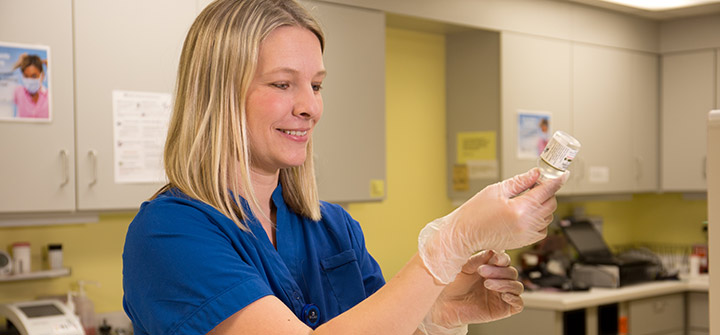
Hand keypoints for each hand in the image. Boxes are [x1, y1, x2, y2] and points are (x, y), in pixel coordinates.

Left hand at [417, 250, 522, 334]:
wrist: (443, 305)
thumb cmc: (451, 284)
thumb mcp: (463, 268)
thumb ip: (477, 260)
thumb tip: (492, 251)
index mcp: (491, 267)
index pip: (505, 261)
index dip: (502, 259)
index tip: (494, 258)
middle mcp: (499, 280)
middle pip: (512, 272)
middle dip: (499, 271)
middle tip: (481, 272)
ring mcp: (502, 295)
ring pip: (517, 286)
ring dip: (505, 284)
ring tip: (487, 284)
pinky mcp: (503, 309)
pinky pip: (518, 304)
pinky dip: (514, 298)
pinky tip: (504, 296)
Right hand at [418, 168, 565, 283]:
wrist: (465, 234)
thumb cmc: (475, 212)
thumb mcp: (496, 190)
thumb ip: (520, 182)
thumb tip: (535, 173)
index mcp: (520, 208)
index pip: (546, 191)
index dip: (556, 181)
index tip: (563, 175)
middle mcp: (526, 223)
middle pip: (551, 203)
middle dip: (547, 192)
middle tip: (535, 185)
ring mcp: (527, 234)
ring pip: (548, 216)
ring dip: (543, 206)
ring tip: (527, 200)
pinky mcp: (525, 241)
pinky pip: (542, 229)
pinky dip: (540, 220)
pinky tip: (527, 214)